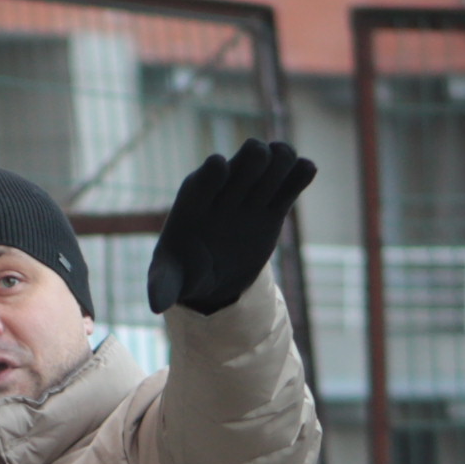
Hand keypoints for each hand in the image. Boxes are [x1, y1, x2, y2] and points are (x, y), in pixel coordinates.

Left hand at [147, 139, 316, 317]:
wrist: (213, 278)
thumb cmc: (184, 271)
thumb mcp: (171, 279)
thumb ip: (163, 284)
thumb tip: (155, 305)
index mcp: (194, 201)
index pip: (204, 178)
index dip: (212, 171)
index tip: (219, 166)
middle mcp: (225, 191)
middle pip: (242, 162)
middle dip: (253, 158)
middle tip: (263, 163)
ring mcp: (251, 197)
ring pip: (269, 164)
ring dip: (280, 158)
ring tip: (290, 160)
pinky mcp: (273, 208)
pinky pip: (289, 185)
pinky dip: (299, 175)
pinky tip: (309, 169)